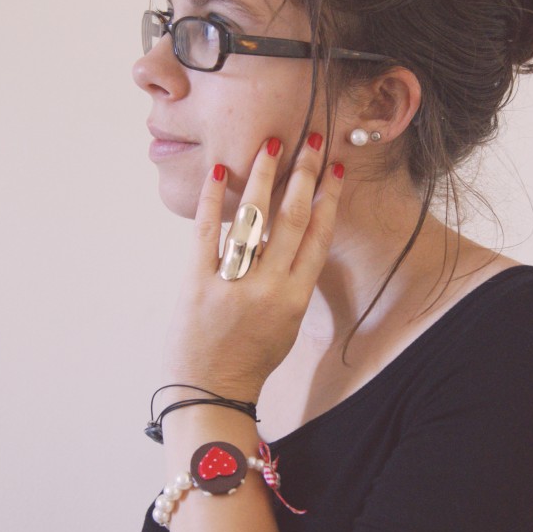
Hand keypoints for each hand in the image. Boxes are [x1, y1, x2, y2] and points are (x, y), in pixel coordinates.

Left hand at [162, 134, 344, 400]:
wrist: (209, 391)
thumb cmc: (250, 358)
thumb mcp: (284, 322)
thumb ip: (290, 281)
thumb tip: (293, 235)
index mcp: (296, 297)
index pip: (319, 236)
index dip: (330, 198)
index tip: (335, 168)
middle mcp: (270, 288)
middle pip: (294, 219)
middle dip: (304, 175)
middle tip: (311, 140)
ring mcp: (233, 285)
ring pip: (255, 219)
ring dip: (263, 177)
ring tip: (271, 144)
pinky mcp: (197, 284)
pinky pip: (206, 233)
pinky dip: (212, 200)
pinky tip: (218, 171)